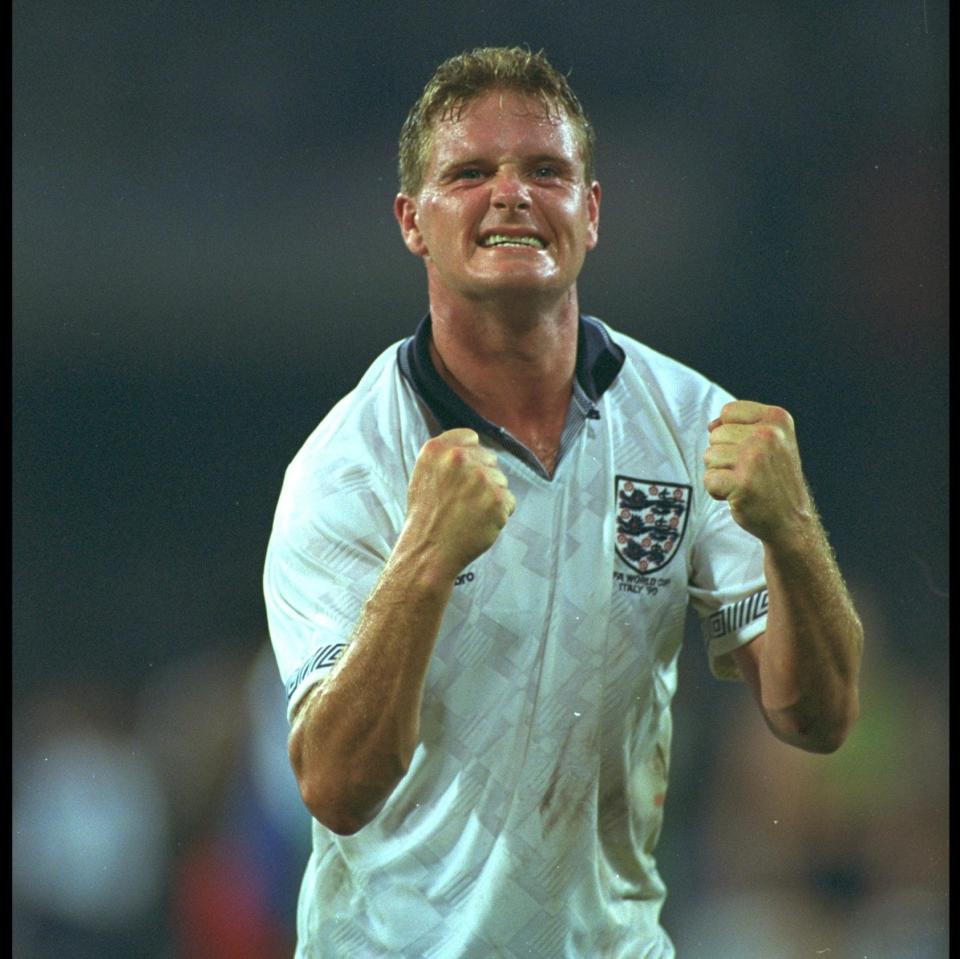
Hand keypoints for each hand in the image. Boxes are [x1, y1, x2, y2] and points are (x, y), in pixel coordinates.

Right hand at [401, 428, 515, 579]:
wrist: (428, 550)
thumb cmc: (426, 516)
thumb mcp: (424, 475)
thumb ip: (446, 456)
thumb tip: (473, 448)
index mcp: (437, 449)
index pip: (470, 437)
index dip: (471, 457)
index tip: (465, 473)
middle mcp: (459, 458)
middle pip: (489, 458)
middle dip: (482, 477)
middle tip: (464, 500)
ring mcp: (480, 478)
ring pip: (501, 480)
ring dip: (491, 496)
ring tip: (469, 514)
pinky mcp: (497, 499)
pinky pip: (509, 501)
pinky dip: (499, 514)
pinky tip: (479, 523)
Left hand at [702, 401, 812, 543]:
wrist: (791, 520)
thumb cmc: (773, 479)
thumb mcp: (770, 442)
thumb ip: (741, 426)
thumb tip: (711, 425)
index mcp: (777, 418)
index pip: (729, 411)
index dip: (731, 434)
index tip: (754, 452)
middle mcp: (768, 435)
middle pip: (716, 434)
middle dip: (725, 456)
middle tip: (750, 472)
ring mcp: (755, 458)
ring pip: (709, 456)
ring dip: (721, 473)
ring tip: (745, 483)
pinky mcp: (742, 483)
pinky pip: (708, 479)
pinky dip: (717, 491)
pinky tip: (738, 495)